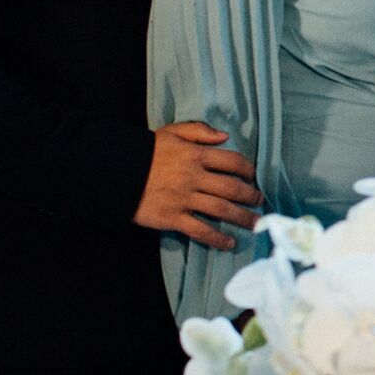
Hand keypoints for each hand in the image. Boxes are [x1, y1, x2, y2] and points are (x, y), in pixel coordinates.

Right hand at [134, 122, 261, 250]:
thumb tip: (225, 136)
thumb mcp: (172, 132)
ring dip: (242, 218)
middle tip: (260, 202)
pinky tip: (229, 243)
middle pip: (232, 188)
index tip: (253, 178)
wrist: (114, 172)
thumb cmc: (145, 151)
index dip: (248, 171)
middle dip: (251, 196)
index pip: (233, 162)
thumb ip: (200, 131)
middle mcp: (194, 177)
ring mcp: (184, 199)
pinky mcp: (172, 218)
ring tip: (256, 224)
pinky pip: (200, 230)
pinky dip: (217, 238)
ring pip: (221, 210)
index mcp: (196, 155)